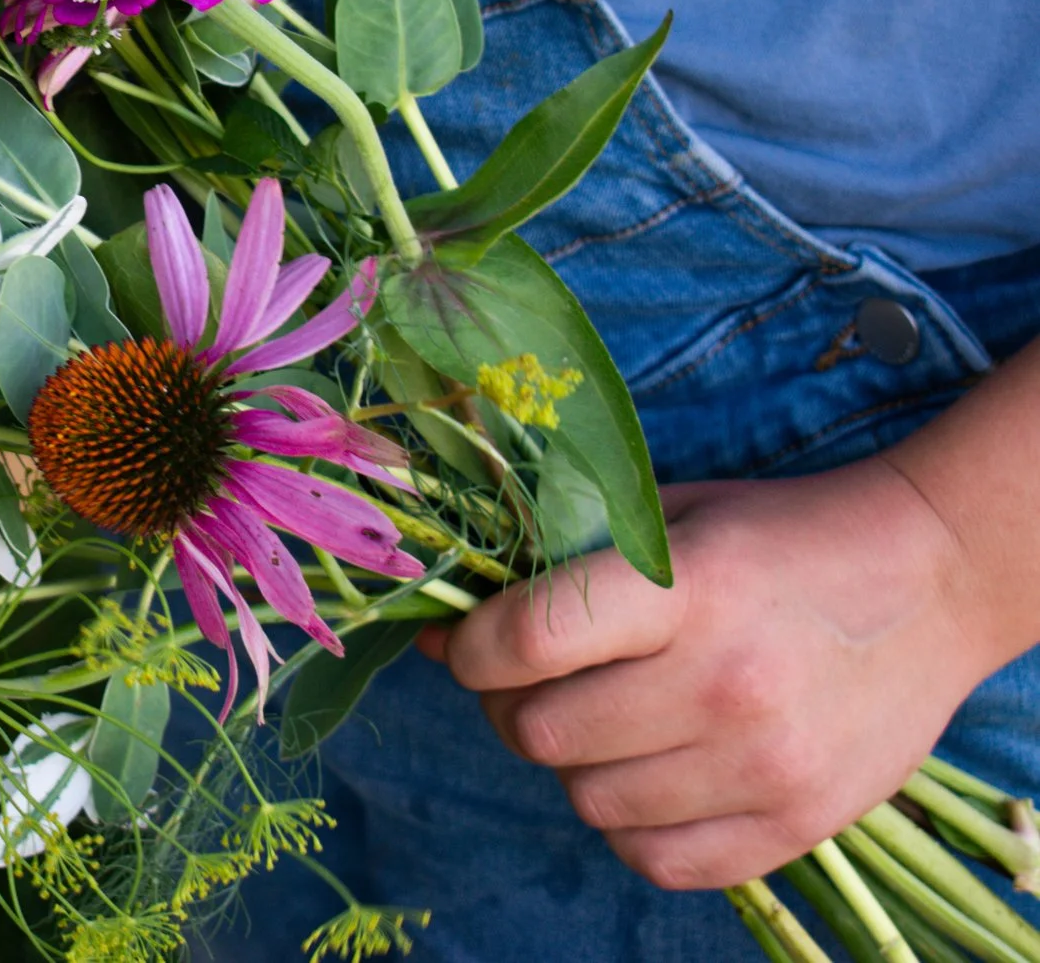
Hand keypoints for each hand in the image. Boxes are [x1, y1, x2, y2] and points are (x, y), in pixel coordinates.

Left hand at [413, 458, 1001, 889]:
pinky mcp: (797, 824)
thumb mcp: (668, 517)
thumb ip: (560, 567)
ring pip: (588, 801)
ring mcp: (764, 765)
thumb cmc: (776, 539)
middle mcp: (724, 684)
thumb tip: (447, 632)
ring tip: (607, 722)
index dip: (472, 647)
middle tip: (536, 683)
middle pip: (540, 732)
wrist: (930, 582)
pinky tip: (650, 774)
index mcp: (685, 591)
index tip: (469, 641)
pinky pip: (655, 860)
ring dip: (574, 765)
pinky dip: (630, 825)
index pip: (528, 640)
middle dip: (512, 706)